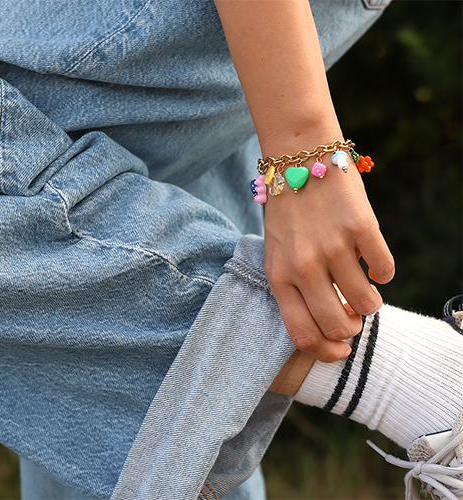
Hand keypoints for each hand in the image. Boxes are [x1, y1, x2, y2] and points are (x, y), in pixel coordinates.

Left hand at [264, 148, 393, 361]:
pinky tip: (370, 259)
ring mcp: (333, 247)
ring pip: (368, 304)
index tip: (341, 350)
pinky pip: (385, 270)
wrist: (298, 159)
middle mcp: (304, 266)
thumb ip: (296, 289)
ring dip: (370, 301)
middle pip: (339, 326)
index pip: (303, 334)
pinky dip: (383, 272)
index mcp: (278, 276)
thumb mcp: (277, 253)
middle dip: (351, 327)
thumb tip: (332, 324)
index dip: (326, 352)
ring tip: (361, 283)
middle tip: (352, 312)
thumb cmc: (287, 214)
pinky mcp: (360, 227)